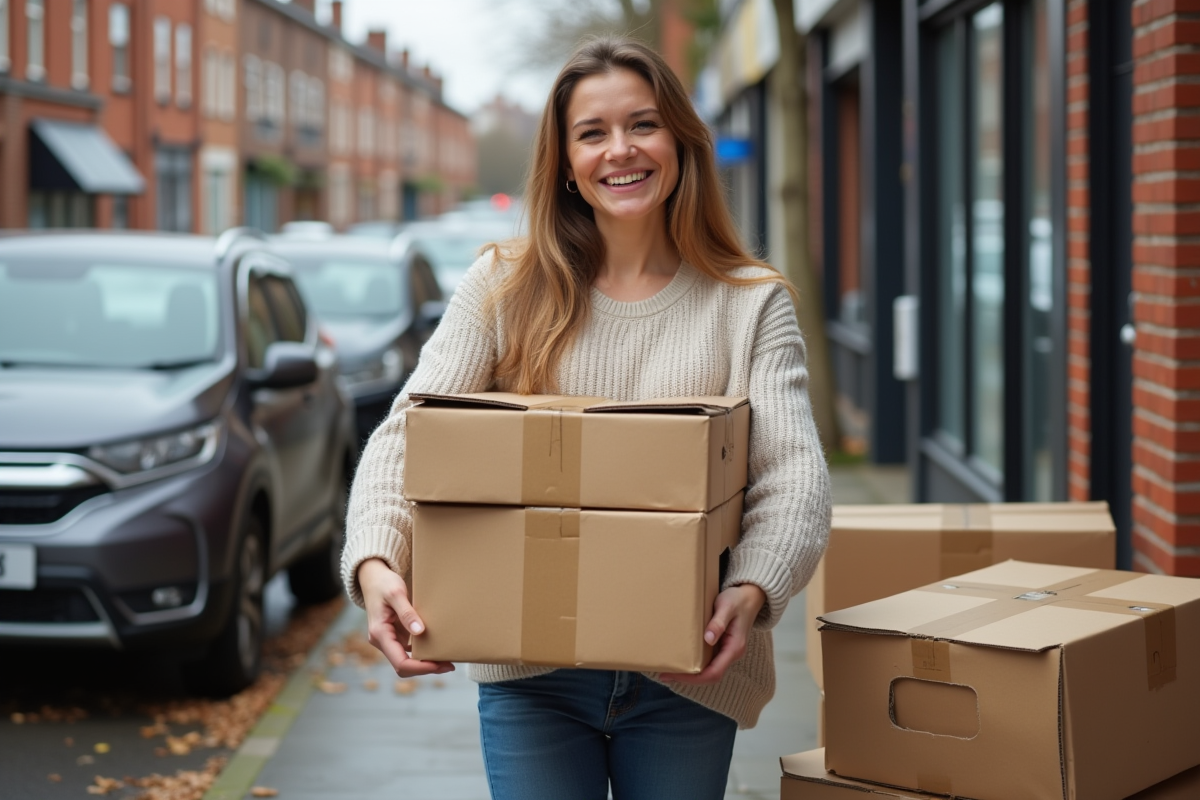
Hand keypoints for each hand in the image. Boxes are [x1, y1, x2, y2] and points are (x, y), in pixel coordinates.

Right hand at [358, 558, 454, 677]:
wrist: (373, 577)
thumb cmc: (384, 583)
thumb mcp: (396, 593)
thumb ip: (407, 613)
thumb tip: (419, 632)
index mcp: (380, 634)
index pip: (400, 662)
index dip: (421, 668)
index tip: (440, 664)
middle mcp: (382, 641)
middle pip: (403, 666)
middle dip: (425, 668)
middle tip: (449, 665)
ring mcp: (388, 639)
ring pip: (406, 660)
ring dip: (424, 663)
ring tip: (446, 659)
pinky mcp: (394, 635)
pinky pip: (408, 650)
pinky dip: (422, 653)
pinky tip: (437, 648)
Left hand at [660, 584, 765, 684]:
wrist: (749, 596)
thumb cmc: (737, 600)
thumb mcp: (727, 607)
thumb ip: (719, 622)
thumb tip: (708, 639)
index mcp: (734, 648)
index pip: (713, 673)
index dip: (693, 678)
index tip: (675, 675)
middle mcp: (731, 654)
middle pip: (710, 676)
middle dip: (688, 678)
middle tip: (665, 674)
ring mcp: (727, 651)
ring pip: (709, 671)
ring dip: (690, 673)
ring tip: (669, 670)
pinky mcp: (722, 647)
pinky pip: (708, 661)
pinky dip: (694, 664)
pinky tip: (681, 659)